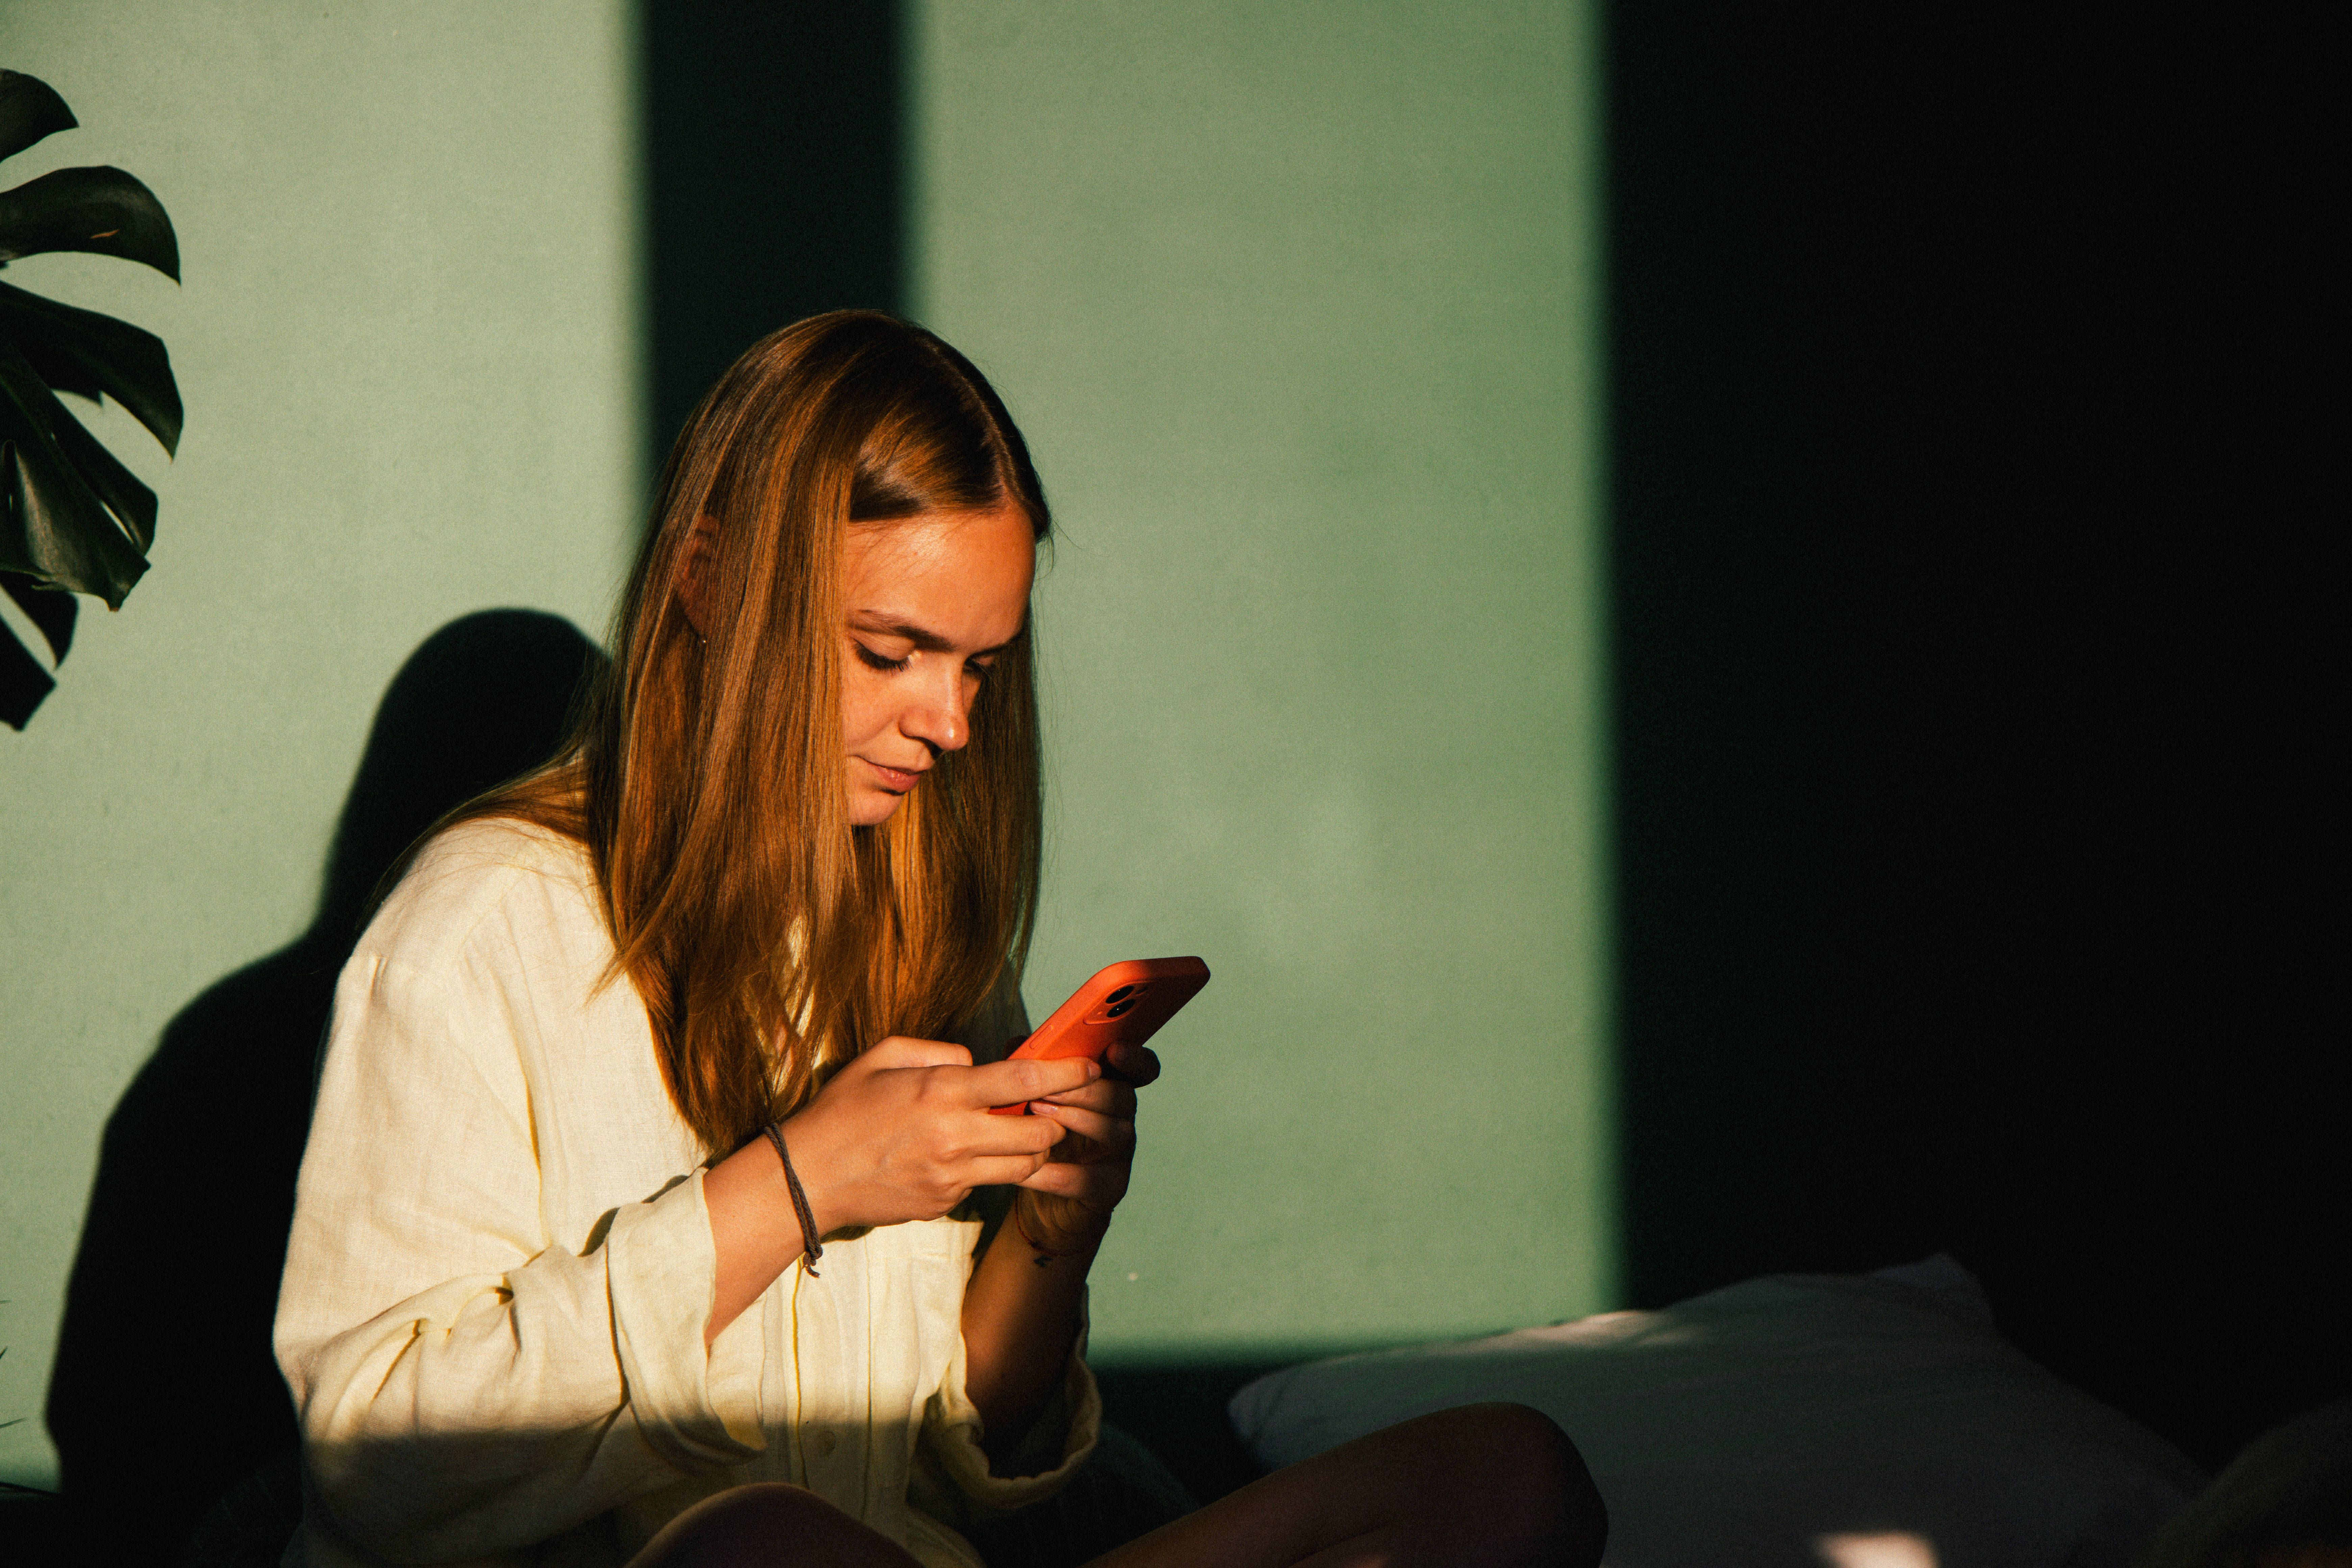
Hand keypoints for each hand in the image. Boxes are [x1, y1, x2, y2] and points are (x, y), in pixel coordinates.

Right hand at [783, 1037, 1099, 1235]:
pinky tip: (963, 1157)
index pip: (1024, 1082)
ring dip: (1030, 1150)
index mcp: (942, 1093)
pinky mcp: (945, 1204)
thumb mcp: (882, 1058)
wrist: (807, 1179)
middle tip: (1046, 1109)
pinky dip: (988, 1170)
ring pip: (1024, 1168)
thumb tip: (973, 1062)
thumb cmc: (841, 1111)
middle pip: (1039, 1134)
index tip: (1089, 1067)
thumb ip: (936, 1051)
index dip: (1066, 1073)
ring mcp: (952, 1177)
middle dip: (1054, 1121)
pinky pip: (986, 1185)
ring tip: (1012, 1133)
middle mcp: (955, 1138)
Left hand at [1012, 1038, 1161, 1254]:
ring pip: (1114, 1131)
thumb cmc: (1040, 1135)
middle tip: (1045, 1088)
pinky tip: (1026, 1168)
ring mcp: (1119, 1155)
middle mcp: (1123, 1119)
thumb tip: (1018, 1044)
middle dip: (1084, 1089)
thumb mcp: (1034, 1096)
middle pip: (1122, 1096)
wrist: (1040, 1198)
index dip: (1136, 1059)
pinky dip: (1055, 1172)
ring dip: (1075, 1119)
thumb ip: (1032, 1068)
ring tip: (1036, 1113)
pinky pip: (1088, 1178)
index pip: (1142, 1070)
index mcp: (1111, 1089)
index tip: (1116, 1051)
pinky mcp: (1108, 1188)